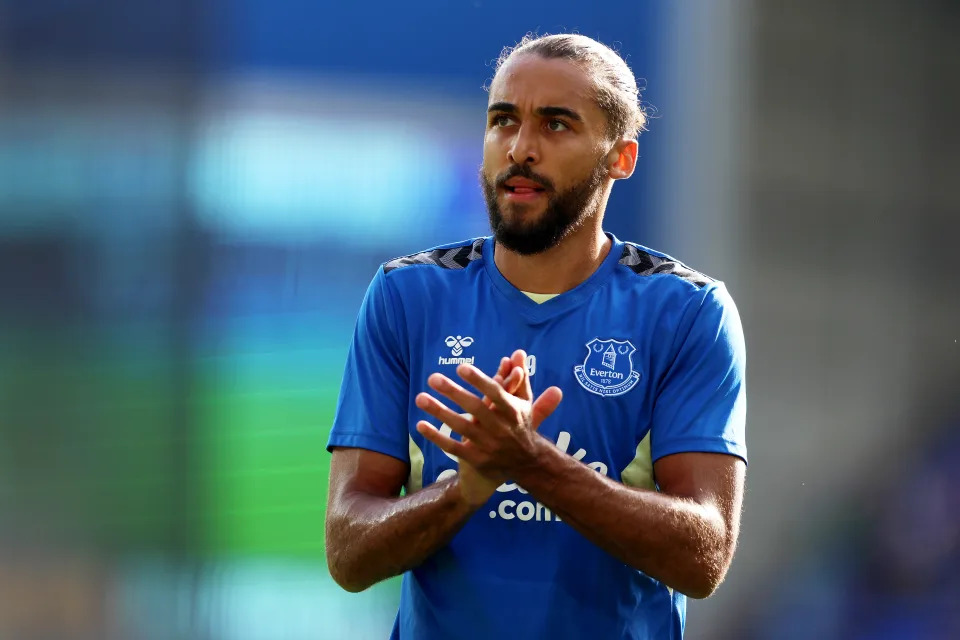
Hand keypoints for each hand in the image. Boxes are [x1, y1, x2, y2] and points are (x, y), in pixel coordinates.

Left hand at [415, 356, 562, 489]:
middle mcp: (501, 428)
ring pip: (461, 427)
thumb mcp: (524, 401)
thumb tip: (518, 351)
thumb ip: (519, 377)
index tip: (461, 368)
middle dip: (453, 392)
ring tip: (420, 397)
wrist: (526, 463)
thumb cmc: (521, 424)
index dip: (479, 381)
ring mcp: (488, 445)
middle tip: (433, 377)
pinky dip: (436, 437)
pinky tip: (420, 424)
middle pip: (475, 408)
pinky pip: (453, 447)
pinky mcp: (477, 459)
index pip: (495, 394)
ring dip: (439, 412)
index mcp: (513, 411)